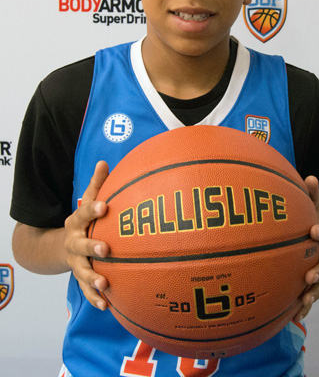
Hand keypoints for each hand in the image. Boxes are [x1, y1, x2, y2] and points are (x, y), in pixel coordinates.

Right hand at [64, 161, 109, 309]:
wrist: (62, 245)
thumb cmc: (85, 219)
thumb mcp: (88, 200)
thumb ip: (97, 184)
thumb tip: (104, 162)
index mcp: (77, 221)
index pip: (84, 213)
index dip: (93, 209)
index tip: (104, 206)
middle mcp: (74, 242)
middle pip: (80, 246)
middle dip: (91, 247)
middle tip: (105, 250)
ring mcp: (76, 262)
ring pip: (82, 271)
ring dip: (92, 279)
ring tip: (104, 284)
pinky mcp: (81, 277)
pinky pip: (87, 290)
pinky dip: (96, 298)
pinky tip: (107, 305)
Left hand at [294, 175, 318, 321]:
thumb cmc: (315, 223)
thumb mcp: (315, 208)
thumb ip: (312, 195)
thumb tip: (309, 177)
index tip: (314, 230)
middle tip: (309, 275)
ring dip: (313, 294)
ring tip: (303, 302)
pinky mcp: (314, 285)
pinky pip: (310, 298)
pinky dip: (304, 308)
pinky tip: (294, 316)